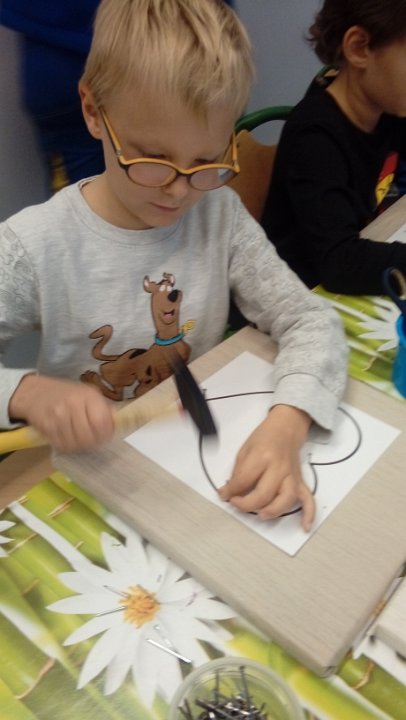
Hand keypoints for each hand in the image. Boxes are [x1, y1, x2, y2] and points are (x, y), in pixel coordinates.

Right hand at [9, 374, 114, 452]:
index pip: (102, 422)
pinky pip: (63, 446)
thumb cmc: (66, 393)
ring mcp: (58, 416)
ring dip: (81, 446)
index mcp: (88, 395)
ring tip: (81, 440)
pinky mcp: (47, 427)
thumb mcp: (87, 393)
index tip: (106, 436)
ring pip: (76, 444)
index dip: (107, 433)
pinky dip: (69, 447)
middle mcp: (73, 405)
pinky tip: (70, 440)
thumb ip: (101, 408)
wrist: (35, 392)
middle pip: (89, 436)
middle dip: (94, 442)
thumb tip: (117, 426)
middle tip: (94, 441)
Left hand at [218, 405, 314, 530]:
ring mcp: (291, 475)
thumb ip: (238, 472)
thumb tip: (230, 492)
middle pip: (264, 493)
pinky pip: (308, 499)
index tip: (224, 494)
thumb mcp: (245, 450)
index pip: (244, 480)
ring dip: (272, 511)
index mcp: (262, 456)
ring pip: (286, 499)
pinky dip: (308, 514)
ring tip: (260, 515)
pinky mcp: (300, 481)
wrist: (285, 428)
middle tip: (236, 503)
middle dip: (246, 504)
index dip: (230, 491)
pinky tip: (304, 526)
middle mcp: (278, 467)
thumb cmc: (263, 438)